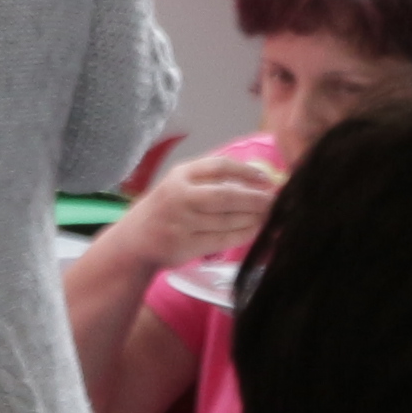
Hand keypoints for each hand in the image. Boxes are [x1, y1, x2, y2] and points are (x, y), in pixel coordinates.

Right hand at [99, 144, 277, 280]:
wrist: (135, 239)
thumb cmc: (166, 208)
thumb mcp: (180, 184)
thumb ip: (210, 178)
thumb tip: (255, 175)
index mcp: (180, 175)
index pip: (219, 167)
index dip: (247, 172)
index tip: (266, 179)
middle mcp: (180, 196)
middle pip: (227, 195)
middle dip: (256, 199)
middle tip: (276, 201)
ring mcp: (182, 223)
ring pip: (228, 220)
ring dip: (254, 218)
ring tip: (271, 216)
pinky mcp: (186, 246)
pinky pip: (222, 239)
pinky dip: (243, 234)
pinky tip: (257, 230)